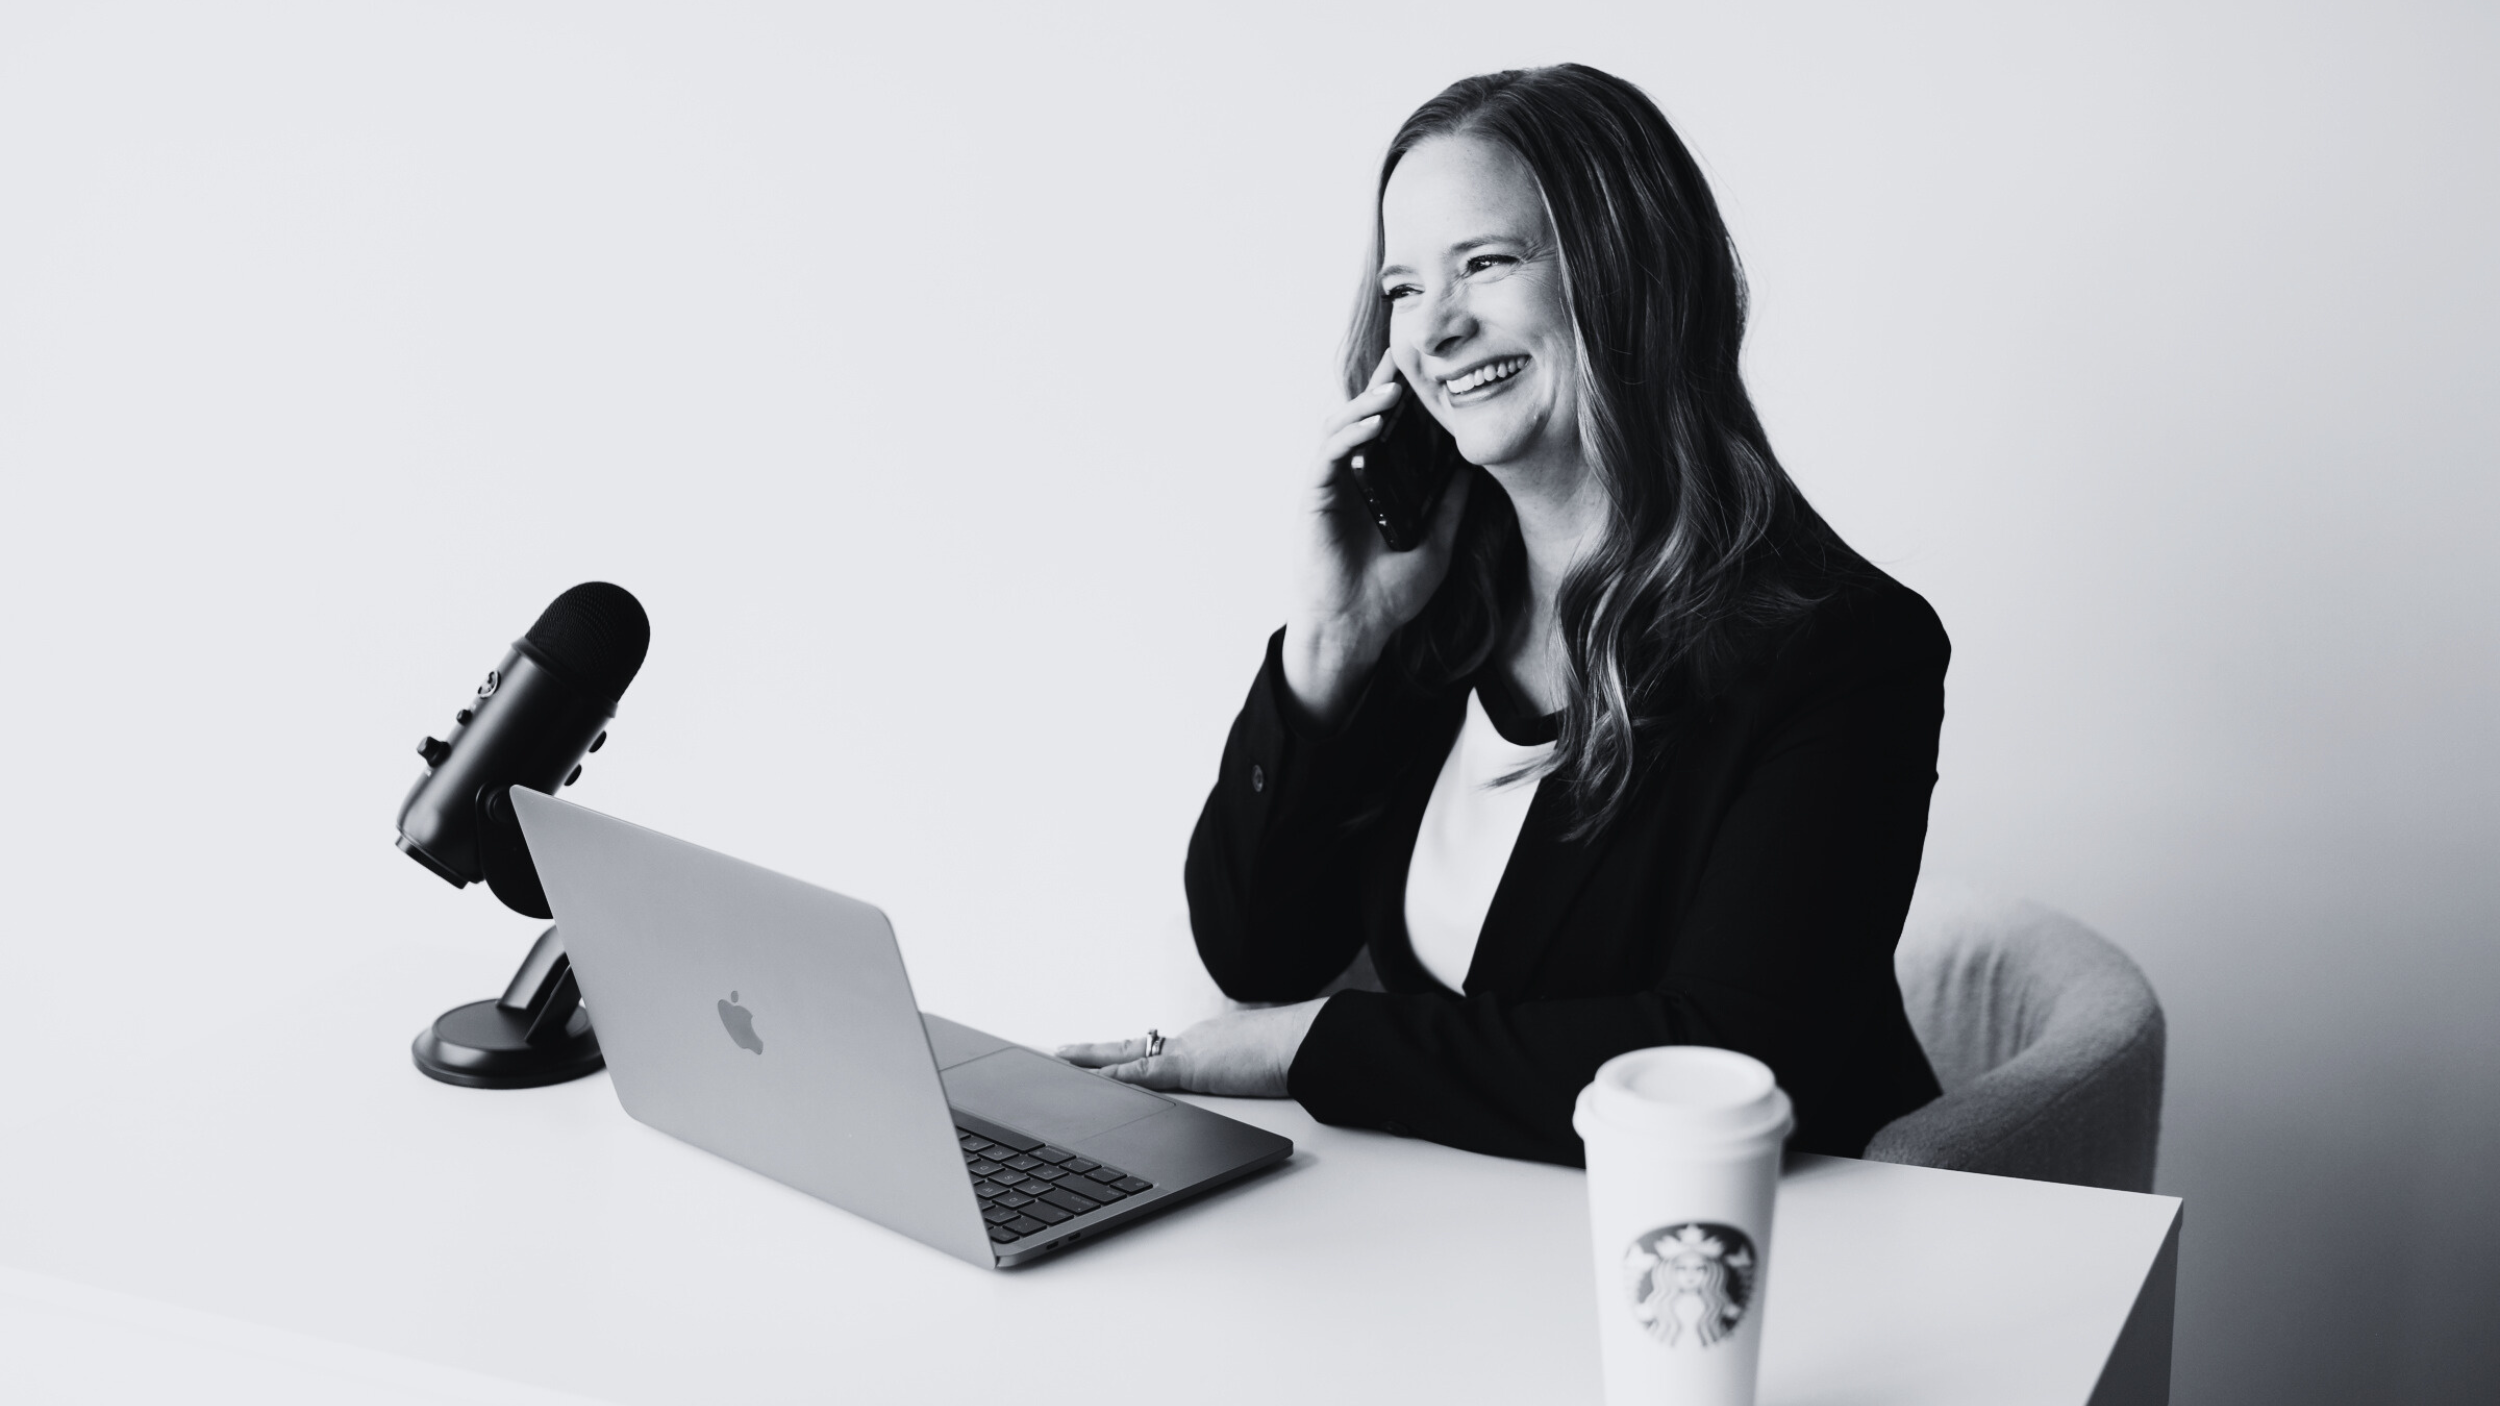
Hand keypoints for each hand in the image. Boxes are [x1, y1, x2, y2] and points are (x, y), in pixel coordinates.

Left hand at [1055, 1000, 1329, 1097]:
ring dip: (1092, 1059)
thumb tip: (1257, 1071)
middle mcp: (1192, 1041)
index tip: (1111, 1054)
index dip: (1134, 1052)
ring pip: (1128, 1055)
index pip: (1162, 1048)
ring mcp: (1188, 1052)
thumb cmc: (1294, 1052)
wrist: (1304, 1042)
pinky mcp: (1189, 1069)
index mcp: (1208, 1042)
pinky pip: (1142, 1074)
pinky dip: (1113, 1077)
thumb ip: (1249, 1066)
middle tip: (1063, 1050)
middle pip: (1134, 1045)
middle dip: (1097, 1051)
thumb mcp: (1262, 1060)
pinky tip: (1089, 1079)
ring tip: (1060, 1058)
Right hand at [1283, 350, 1472, 727]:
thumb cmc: (1390, 593)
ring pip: (1342, 427)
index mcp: (1381, 484)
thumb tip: (1474, 464)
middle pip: (1365, 416)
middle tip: (1407, 356)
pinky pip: (1328, 455)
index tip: (1430, 370)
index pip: (1392, 431)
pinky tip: (1371, 424)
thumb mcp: (1437, 543)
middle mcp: (1354, 477)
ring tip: (1395, 391)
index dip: (1407, 399)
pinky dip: (1348, 434)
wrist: (1357, 628)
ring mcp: (1332, 485)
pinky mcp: (1315, 497)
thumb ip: (1450, 505)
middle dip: (1384, 385)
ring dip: (1367, 405)